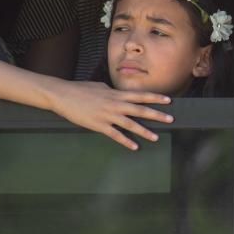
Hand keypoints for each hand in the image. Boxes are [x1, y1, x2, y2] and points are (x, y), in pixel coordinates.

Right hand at [46, 80, 173, 149]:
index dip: (155, 98)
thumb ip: (113, 91)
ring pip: (130, 124)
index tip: (169, 100)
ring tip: (156, 137)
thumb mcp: (100, 86)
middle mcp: (115, 104)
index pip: (140, 95)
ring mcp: (108, 115)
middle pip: (140, 110)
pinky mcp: (99, 125)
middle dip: (157, 115)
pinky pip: (115, 135)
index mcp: (116, 94)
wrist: (63, 95)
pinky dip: (126, 141)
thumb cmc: (81, 89)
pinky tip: (134, 147)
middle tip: (170, 119)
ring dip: (144, 131)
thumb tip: (120, 94)